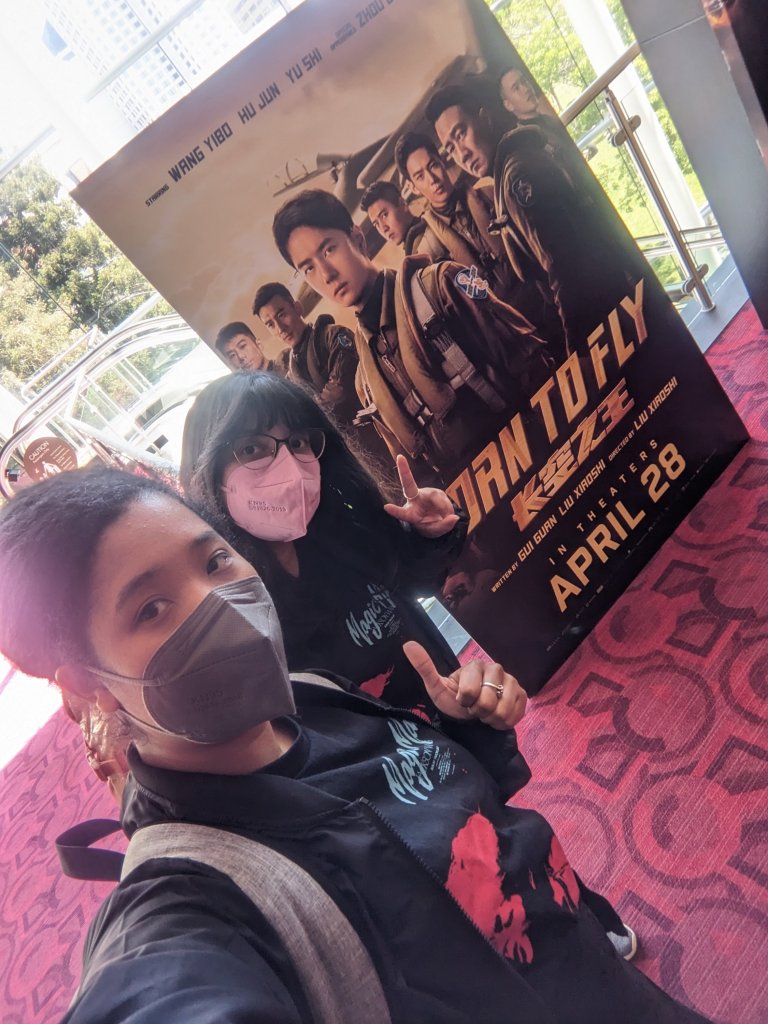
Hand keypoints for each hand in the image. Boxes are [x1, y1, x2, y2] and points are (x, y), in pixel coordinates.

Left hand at [383, 454, 458, 537]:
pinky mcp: (437, 492)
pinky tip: (447, 513)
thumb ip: (443, 526)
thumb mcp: (435, 531)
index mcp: (410, 513)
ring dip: (444, 509)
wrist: (438, 521)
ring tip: (446, 518)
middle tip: (400, 458)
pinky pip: (445, 499)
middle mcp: (415, 499)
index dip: (395, 511)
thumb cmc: (430, 525)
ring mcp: (426, 494)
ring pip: (437, 498)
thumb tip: (454, 517)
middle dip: (404, 472)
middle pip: (409, 485)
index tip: (386, 507)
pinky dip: (448, 508)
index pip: (402, 513)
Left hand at [403, 641, 526, 730]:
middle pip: (487, 702)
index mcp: (475, 665)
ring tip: (486, 713)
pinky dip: (504, 722)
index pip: (469, 693)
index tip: (462, 701)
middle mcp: (496, 668)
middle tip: (474, 709)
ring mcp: (512, 681)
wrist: (471, 716)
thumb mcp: (437, 687)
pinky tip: (498, 716)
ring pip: (502, 711)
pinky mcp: (523, 696)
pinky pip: (515, 715)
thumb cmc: (454, 701)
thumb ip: (424, 667)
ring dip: (491, 719)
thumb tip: (407, 644)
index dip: (464, 703)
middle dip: (478, 712)